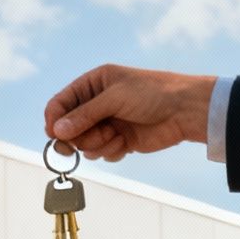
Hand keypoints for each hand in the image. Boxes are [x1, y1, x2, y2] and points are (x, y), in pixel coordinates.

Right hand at [45, 65, 217, 162]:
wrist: (184, 111)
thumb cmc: (153, 93)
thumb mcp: (114, 98)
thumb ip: (84, 115)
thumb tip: (57, 131)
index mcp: (92, 84)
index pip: (60, 104)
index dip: (54, 120)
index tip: (56, 135)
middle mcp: (96, 104)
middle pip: (68, 128)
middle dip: (79, 136)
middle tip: (93, 136)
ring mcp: (106, 124)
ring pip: (83, 144)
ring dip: (97, 144)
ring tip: (116, 136)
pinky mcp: (118, 141)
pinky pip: (100, 154)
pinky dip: (110, 151)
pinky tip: (125, 142)